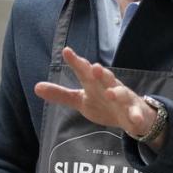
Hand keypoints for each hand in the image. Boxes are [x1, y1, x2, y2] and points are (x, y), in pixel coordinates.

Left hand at [35, 47, 160, 143]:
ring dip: (116, 93)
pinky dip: (136, 117)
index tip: (66, 51)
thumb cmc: (104, 103)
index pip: (84, 71)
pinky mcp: (136, 113)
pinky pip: (137, 115)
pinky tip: (134, 121)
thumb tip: (36, 87)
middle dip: (101, 73)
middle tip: (93, 67)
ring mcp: (125, 100)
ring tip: (110, 93)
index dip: (76, 62)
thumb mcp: (81, 100)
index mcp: (95, 84)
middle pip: (105, 78)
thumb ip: (61, 94)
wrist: (133, 115)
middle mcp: (111, 87)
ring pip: (122, 94)